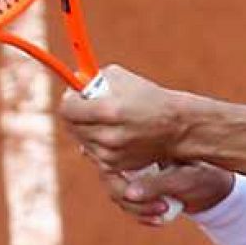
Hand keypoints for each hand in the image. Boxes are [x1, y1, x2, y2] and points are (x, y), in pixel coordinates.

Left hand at [59, 65, 182, 170]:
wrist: (177, 128)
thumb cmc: (149, 98)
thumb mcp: (121, 77)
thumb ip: (92, 80)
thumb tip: (73, 84)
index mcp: (110, 110)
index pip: (68, 109)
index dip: (69, 100)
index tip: (75, 96)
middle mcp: (108, 135)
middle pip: (72, 126)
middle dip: (77, 115)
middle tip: (89, 107)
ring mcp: (110, 154)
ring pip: (81, 140)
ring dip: (87, 130)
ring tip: (107, 120)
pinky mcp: (113, 166)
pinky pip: (93, 153)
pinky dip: (98, 143)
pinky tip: (112, 134)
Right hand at [93, 160, 234, 225]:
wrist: (216, 187)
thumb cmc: (204, 174)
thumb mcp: (183, 178)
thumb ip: (157, 184)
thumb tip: (129, 193)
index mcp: (144, 143)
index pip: (114, 159)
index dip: (118, 180)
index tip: (137, 195)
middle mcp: (135, 156)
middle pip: (112, 180)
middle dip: (130, 200)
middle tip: (158, 208)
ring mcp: (135, 173)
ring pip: (120, 195)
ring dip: (137, 210)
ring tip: (161, 213)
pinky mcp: (140, 190)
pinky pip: (130, 205)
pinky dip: (142, 215)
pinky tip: (159, 220)